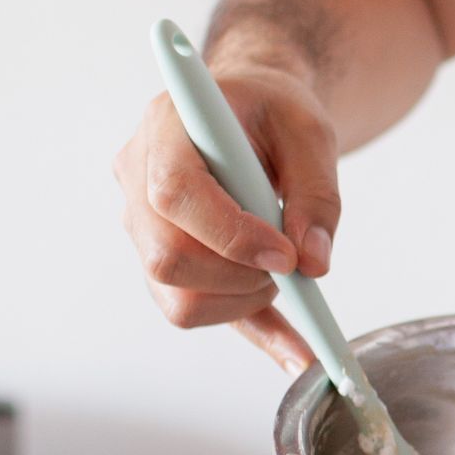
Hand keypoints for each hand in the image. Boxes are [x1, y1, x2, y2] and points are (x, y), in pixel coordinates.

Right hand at [114, 64, 339, 373]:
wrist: (252, 108)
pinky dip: (248, 326)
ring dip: (241, 300)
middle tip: (290, 262)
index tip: (285, 255)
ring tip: (284, 270)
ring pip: (172, 293)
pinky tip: (297, 346)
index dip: (230, 234)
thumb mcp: (311, 133)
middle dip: (238, 276)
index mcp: (167, 128)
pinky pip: (191, 309)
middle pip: (165, 256)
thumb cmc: (275, 111)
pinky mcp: (161, 255)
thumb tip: (313, 262)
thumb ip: (318, 193)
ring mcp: (141, 221)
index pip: (175, 194)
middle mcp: (136, 176)